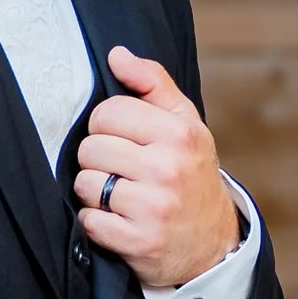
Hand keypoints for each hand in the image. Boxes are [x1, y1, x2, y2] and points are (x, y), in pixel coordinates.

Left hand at [73, 47, 241, 289]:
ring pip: (85, 184)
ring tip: (119, 195)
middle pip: (91, 148)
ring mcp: (153, 207)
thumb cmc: (191, 175)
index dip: (106, 125)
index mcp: (178, 133)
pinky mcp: (138, 241)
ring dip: (94, 191)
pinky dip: (96, 221)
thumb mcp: (185, 124)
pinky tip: (117, 220)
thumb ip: (153, 84)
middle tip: (120, 171)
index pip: (108, 112)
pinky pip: (89, 220)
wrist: (212, 242)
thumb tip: (117, 56)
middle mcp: (167, 168)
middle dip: (98, 159)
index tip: (121, 139)